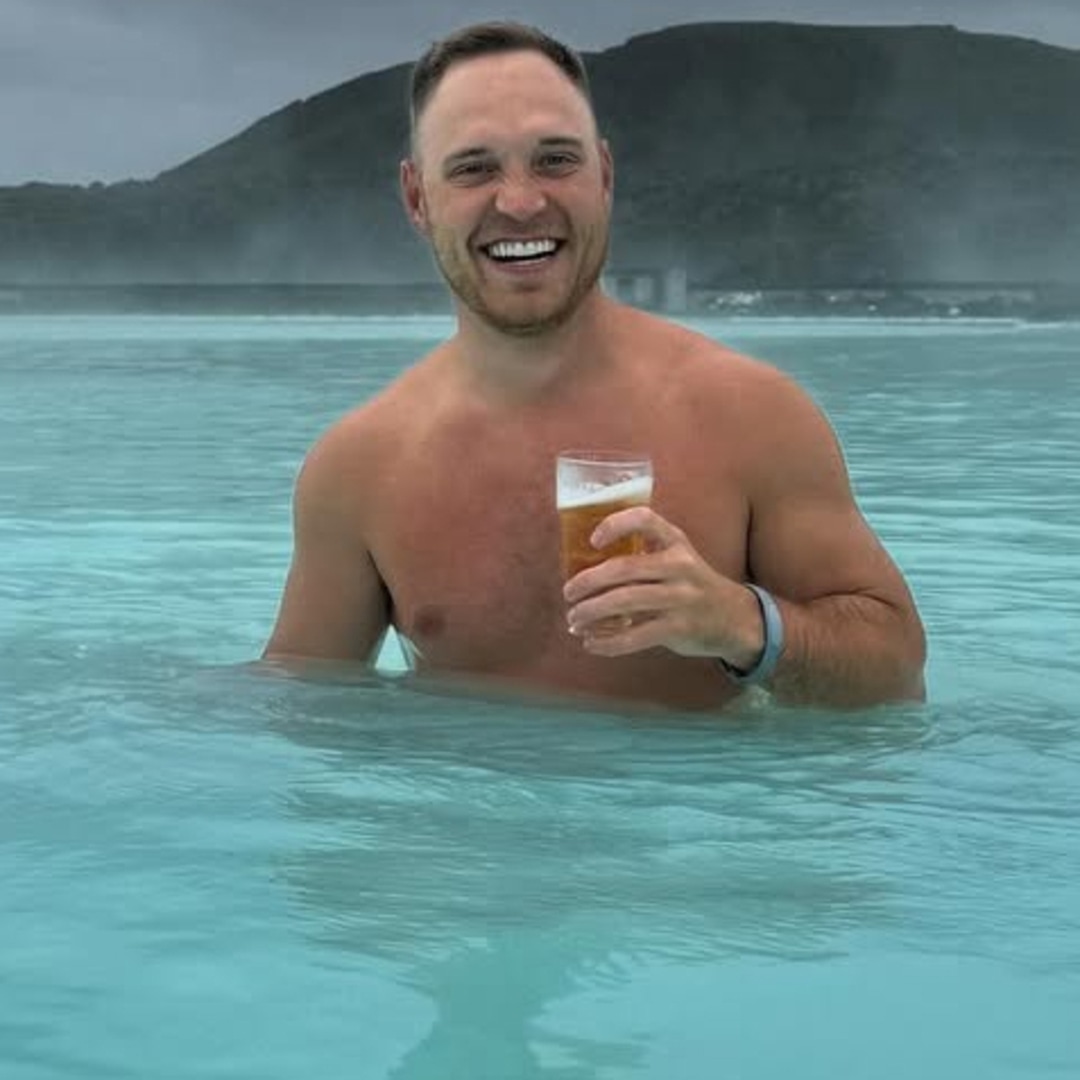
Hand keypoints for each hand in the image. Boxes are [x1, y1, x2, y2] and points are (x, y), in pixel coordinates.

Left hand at [562, 505, 764, 664]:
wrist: (735, 618)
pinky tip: (591, 643)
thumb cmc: (692, 584)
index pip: (644, 520)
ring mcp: (681, 598)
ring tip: (574, 620)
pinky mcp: (679, 628)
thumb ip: (644, 555)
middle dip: (587, 582)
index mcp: (675, 542)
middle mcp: (680, 566)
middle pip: (624, 569)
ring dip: (591, 612)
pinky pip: (635, 636)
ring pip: (624, 602)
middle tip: (568, 593)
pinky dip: (607, 642)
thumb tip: (586, 567)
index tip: (593, 541)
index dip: (615, 525)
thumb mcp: (678, 557)